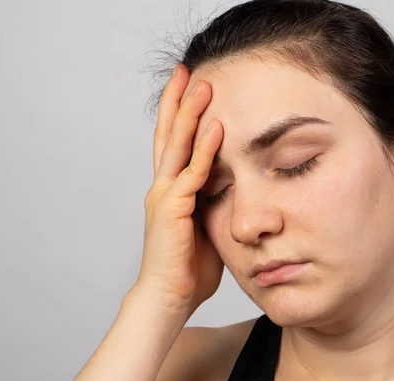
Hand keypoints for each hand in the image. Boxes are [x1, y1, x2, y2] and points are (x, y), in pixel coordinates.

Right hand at [135, 64, 223, 314]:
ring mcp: (164, 196)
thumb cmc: (188, 268)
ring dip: (190, 113)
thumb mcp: (205, 226)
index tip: (188, 88)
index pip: (173, 144)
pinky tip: (215, 126)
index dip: (179, 114)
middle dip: (178, 101)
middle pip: (169, 135)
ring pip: (177, 146)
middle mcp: (162, 187)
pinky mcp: (172, 209)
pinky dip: (204, 149)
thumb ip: (211, 203)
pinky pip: (192, 174)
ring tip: (201, 83)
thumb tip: (231, 189)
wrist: (168, 298)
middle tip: (187, 70)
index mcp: (170, 190)